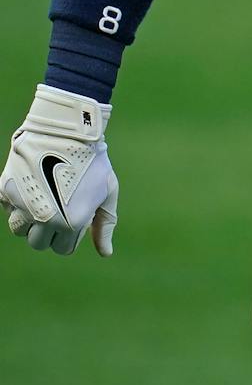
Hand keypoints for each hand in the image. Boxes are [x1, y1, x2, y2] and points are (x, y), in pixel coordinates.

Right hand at [1, 85, 118, 256]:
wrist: (67, 131)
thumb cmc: (93, 161)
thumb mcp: (108, 192)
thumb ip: (105, 224)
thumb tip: (106, 253)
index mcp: (71, 223)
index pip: (62, 249)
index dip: (69, 236)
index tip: (73, 218)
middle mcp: (45, 218)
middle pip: (38, 243)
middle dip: (48, 231)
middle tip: (58, 209)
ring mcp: (23, 205)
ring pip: (18, 230)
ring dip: (29, 220)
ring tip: (43, 198)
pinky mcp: (6, 191)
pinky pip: (7, 208)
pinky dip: (16, 202)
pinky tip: (31, 185)